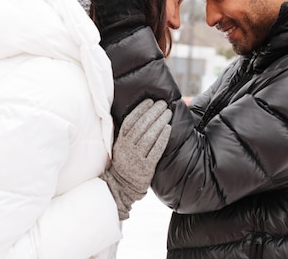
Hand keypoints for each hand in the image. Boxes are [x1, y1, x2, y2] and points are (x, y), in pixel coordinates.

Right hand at [101, 99, 171, 219]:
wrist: (121, 186)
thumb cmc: (124, 162)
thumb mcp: (119, 147)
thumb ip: (126, 133)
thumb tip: (138, 114)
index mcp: (120, 141)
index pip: (130, 121)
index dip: (140, 110)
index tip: (150, 101)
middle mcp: (127, 148)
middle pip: (141, 126)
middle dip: (153, 112)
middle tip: (163, 104)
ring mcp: (136, 158)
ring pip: (149, 136)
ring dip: (159, 122)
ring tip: (168, 112)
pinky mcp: (146, 167)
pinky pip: (155, 150)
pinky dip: (162, 138)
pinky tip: (168, 128)